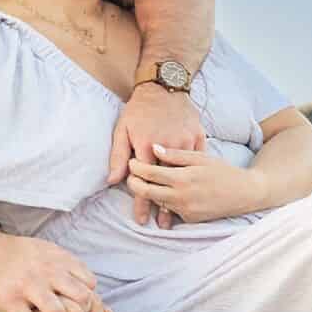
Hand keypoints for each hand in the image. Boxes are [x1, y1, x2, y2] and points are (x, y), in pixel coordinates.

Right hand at [0, 234, 105, 311]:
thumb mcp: (52, 256)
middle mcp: (48, 271)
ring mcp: (29, 286)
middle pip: (81, 301)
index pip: (90, 286)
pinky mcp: (10, 300)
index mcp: (60, 260)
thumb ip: (78, 278)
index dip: (92, 306)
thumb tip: (110, 311)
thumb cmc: (22, 257)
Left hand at [106, 83, 203, 228]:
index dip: (142, 203)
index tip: (141, 219)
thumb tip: (112, 181)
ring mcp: (187, 143)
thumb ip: (118, 156)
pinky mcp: (199, 138)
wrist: (165, 86)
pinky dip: (194, 177)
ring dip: (178, 197)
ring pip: (183, 176)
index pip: (144, 181)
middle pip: (165, 184)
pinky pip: (197, 161)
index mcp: (147, 145)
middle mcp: (169, 147)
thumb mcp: (123, 129)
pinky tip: (191, 191)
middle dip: (161, 207)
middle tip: (158, 225)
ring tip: (172, 215)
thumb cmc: (140, 109)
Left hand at [127, 143, 259, 224]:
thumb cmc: (223, 171)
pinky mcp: (189, 219)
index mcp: (182, 178)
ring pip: (157, 201)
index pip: (149, 174)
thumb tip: (154, 148)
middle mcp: (181, 197)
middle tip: (131, 175)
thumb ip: (175, 155)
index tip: (132, 161)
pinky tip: (167, 192)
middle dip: (134, 184)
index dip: (136, 167)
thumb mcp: (200, 157)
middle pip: (146, 192)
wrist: (244, 194)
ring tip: (146, 181)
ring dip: (149, 192)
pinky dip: (165, 200)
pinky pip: (170, 209)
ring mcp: (185, 211)